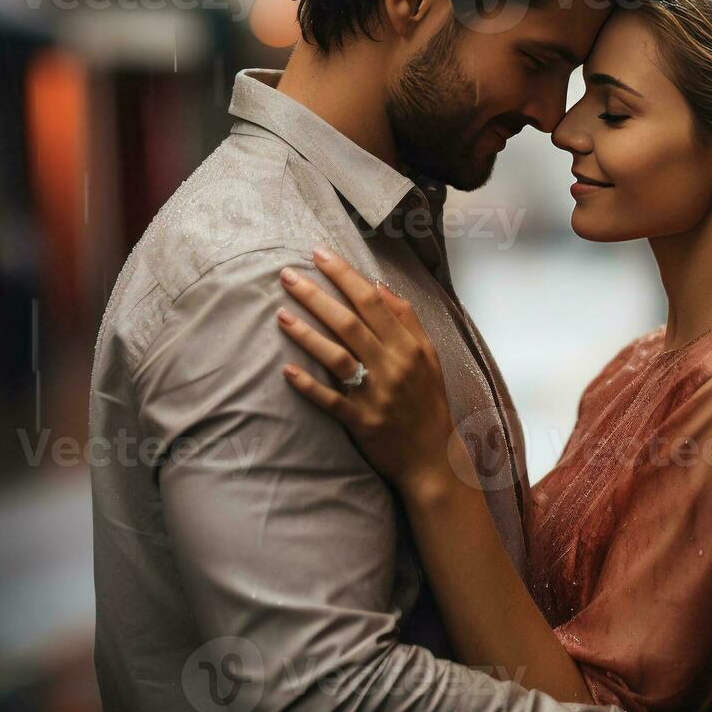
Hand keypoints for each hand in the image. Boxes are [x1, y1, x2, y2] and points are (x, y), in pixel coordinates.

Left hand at [277, 245, 458, 495]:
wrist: (431, 456)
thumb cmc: (427, 401)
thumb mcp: (429, 355)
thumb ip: (407, 319)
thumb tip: (380, 285)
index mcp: (408, 346)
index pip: (372, 301)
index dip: (344, 276)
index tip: (319, 254)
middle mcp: (392, 365)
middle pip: (349, 322)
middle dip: (316, 295)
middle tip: (287, 275)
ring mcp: (375, 394)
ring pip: (337, 356)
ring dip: (306, 333)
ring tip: (280, 314)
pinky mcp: (360, 422)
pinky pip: (331, 400)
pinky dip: (309, 385)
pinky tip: (287, 371)